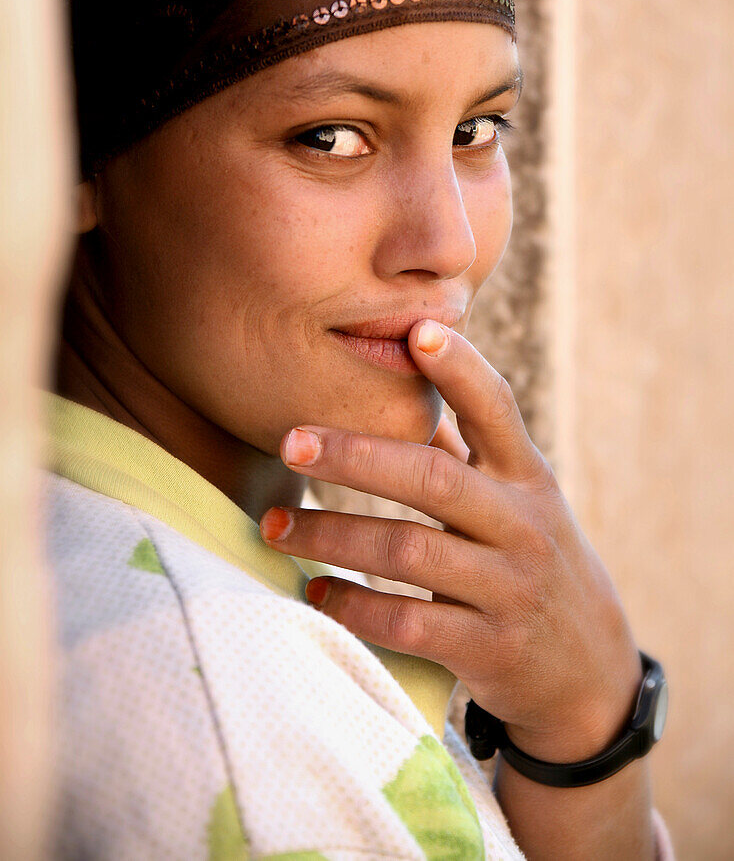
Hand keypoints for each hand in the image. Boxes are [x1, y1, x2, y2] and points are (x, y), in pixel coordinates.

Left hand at [260, 319, 642, 762]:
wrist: (588, 669)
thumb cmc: (529, 558)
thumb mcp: (518, 498)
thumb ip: (465, 445)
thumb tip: (405, 376)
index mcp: (526, 477)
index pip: (497, 409)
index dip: (461, 368)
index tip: (418, 331)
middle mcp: (521, 525)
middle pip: (433, 479)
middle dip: (355, 456)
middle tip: (289, 441)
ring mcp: (508, 589)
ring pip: (408, 553)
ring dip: (331, 537)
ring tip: (275, 529)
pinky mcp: (489, 649)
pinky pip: (407, 625)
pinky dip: (352, 607)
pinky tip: (315, 593)